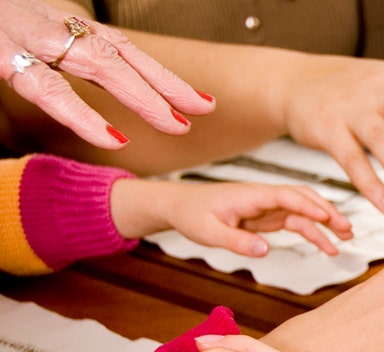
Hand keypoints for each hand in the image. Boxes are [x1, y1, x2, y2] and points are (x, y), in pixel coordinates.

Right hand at [0, 0, 212, 147]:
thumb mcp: (15, 32)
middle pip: (116, 53)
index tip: (198, 100)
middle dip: (164, 82)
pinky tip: (111, 138)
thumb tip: (81, 88)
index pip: (115, 46)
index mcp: (49, 21)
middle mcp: (43, 23)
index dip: (158, 73)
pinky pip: (45, 87)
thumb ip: (46, 60)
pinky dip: (80, 113)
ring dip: (139, 95)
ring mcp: (21, 34)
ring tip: (174, 123)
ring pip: (94, 63)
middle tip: (204, 109)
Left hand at [110, 180, 352, 256]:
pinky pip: (297, 223)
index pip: (287, 196)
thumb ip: (238, 241)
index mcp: (252, 195)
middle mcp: (265, 197)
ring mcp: (269, 206)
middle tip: (347, 229)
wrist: (181, 205)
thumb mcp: (209, 232)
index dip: (309, 206)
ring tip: (346, 239)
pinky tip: (328, 247)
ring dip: (326, 223)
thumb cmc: (192, 214)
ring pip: (305, 212)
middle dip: (328, 212)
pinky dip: (314, 233)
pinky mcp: (269, 217)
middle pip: (304, 199)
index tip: (328, 218)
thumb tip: (266, 250)